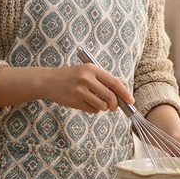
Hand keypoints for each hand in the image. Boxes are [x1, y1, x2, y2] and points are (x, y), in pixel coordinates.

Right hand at [0, 63, 134, 112]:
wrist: (48, 81)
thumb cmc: (71, 76)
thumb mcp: (86, 71)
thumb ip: (102, 79)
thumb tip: (121, 91)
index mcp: (92, 69)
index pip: (114, 82)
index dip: (125, 93)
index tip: (131, 101)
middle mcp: (86, 78)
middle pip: (110, 96)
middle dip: (115, 104)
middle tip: (114, 107)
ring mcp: (80, 90)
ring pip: (102, 105)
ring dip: (103, 107)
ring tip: (97, 103)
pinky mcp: (74, 101)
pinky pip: (92, 110)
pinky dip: (93, 109)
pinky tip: (86, 103)